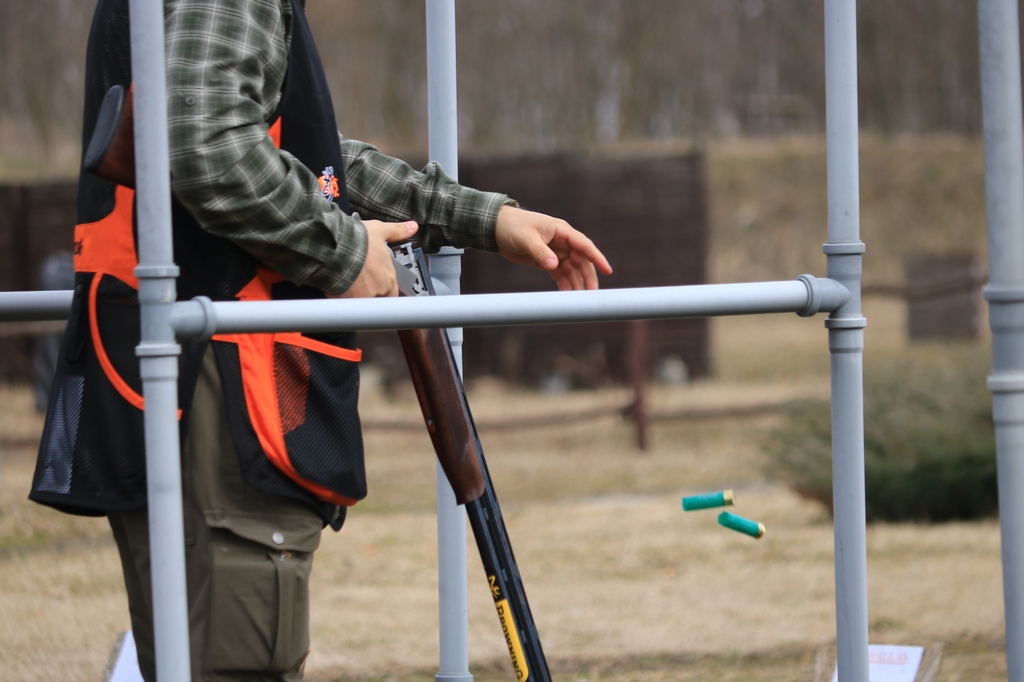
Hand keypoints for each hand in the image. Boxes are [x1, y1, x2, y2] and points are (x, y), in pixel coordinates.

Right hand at [331, 219, 417, 297]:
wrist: (334, 246)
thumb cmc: (355, 240)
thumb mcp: (379, 230)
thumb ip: (397, 231)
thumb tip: (412, 227)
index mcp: (388, 277)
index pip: (391, 291)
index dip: (382, 288)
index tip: (373, 283)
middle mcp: (378, 290)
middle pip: (376, 299)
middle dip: (367, 293)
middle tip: (356, 282)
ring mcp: (362, 298)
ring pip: (361, 303)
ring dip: (354, 296)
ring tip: (345, 284)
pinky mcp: (346, 302)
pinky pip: (345, 306)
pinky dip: (341, 300)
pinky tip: (335, 289)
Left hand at [494, 205, 612, 289]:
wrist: (496, 228)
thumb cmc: (512, 226)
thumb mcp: (526, 238)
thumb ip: (540, 252)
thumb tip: (555, 265)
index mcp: (561, 231)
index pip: (584, 245)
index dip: (596, 257)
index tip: (607, 270)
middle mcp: (562, 242)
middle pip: (581, 260)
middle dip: (587, 275)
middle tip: (592, 292)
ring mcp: (555, 252)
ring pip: (572, 269)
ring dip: (576, 282)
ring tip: (579, 297)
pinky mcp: (546, 261)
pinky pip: (560, 274)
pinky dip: (564, 283)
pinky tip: (566, 293)